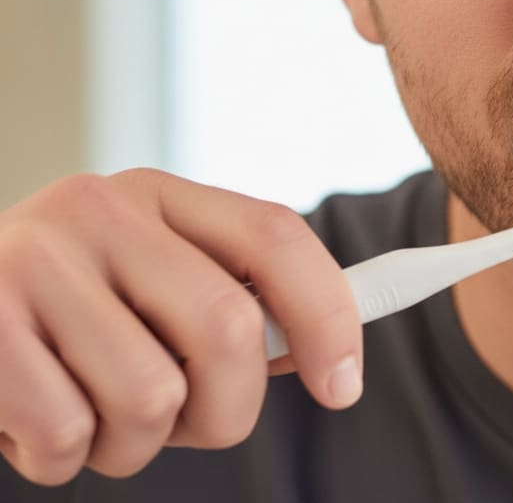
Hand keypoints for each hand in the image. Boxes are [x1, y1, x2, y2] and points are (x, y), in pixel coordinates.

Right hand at [0, 169, 362, 484]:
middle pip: (226, 328)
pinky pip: (66, 434)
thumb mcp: (154, 283)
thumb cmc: (72, 310)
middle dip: (228, 409)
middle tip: (192, 424)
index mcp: (160, 195)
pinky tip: (37, 417)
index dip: (328, 315)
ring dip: (136, 443)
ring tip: (94, 413)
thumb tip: (324, 357)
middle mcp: (99, 210)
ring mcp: (32, 262)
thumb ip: (233, 307)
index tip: (342, 386)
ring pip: (150, 398)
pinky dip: (65, 456)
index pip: (275, 236)